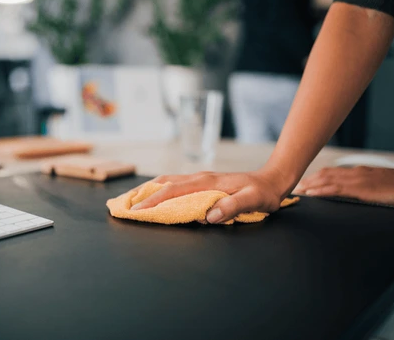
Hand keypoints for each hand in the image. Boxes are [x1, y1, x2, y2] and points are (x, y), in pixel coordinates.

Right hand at [129, 169, 290, 223]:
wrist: (272, 180)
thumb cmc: (263, 193)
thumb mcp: (253, 201)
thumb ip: (232, 207)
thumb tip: (208, 216)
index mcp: (206, 183)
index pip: (172, 192)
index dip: (152, 202)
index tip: (135, 212)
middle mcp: (199, 178)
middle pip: (163, 183)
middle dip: (141, 194)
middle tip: (122, 205)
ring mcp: (199, 179)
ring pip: (167, 181)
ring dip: (148, 190)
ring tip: (131, 200)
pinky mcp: (201, 182)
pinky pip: (175, 184)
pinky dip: (159, 189)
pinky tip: (154, 195)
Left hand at [295, 166, 393, 205]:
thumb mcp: (378, 184)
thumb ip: (364, 185)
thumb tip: (353, 191)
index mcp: (359, 171)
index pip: (332, 172)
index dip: (316, 176)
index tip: (304, 182)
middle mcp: (355, 172)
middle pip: (325, 174)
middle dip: (308, 179)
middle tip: (295, 186)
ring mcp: (357, 179)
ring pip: (327, 179)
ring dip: (310, 184)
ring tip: (298, 190)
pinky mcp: (360, 189)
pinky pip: (336, 189)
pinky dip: (321, 191)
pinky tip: (312, 194)